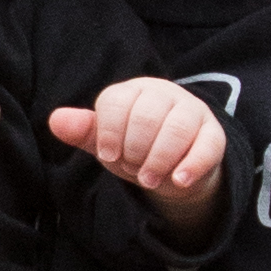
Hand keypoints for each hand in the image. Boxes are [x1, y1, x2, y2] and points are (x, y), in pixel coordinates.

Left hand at [51, 71, 228, 227]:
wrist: (174, 169)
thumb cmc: (135, 149)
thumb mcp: (107, 143)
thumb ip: (84, 132)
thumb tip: (56, 120)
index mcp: (133, 90)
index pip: (116, 102)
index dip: (109, 134)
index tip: (109, 155)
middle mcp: (164, 94)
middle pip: (146, 116)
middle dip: (135, 150)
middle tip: (133, 169)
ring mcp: (192, 111)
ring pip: (176, 129)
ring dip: (159, 160)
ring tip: (148, 180)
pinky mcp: (214, 133)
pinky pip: (206, 145)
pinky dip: (191, 166)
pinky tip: (177, 180)